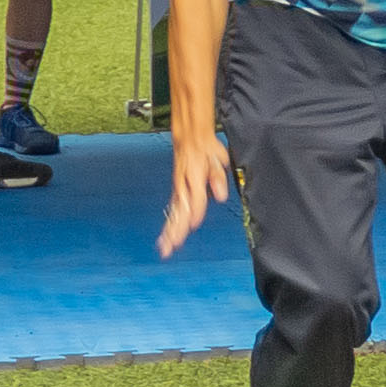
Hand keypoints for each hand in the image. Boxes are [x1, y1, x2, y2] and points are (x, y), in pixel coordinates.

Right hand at [160, 124, 232, 255]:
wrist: (190, 137)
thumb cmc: (206, 149)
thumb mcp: (218, 157)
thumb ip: (218, 177)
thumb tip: (220, 196)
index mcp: (194, 177)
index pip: (195, 198)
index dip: (195, 211)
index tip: (194, 224)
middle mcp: (184, 185)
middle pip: (180, 210)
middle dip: (176, 229)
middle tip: (171, 246)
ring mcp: (178, 189)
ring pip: (174, 213)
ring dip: (169, 231)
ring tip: (165, 248)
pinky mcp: (177, 192)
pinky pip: (173, 211)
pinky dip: (169, 225)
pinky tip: (167, 239)